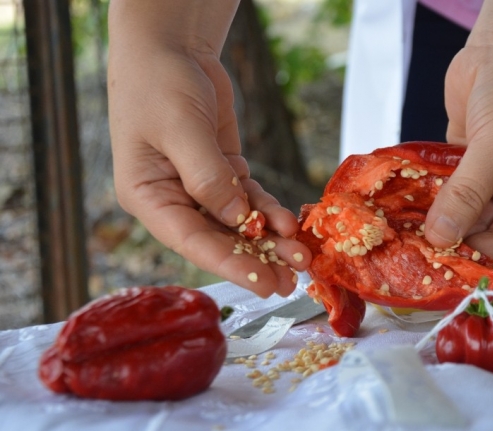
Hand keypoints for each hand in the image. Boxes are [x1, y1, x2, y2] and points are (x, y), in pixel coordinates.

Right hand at [107, 0, 309, 296]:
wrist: (170, 47)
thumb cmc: (158, 82)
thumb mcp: (180, 128)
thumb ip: (208, 176)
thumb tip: (237, 219)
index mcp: (148, 196)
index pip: (191, 241)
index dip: (229, 264)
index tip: (261, 284)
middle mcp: (172, 197)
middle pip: (217, 239)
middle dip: (255, 260)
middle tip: (289, 282)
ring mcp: (199, 186)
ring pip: (237, 223)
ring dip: (269, 240)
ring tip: (300, 258)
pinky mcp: (223, 171)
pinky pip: (249, 199)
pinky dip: (269, 211)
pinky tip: (289, 224)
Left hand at [424, 0, 492, 260]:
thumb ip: (467, 195)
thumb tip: (440, 238)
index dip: (471, 253)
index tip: (431, 254)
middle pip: (478, 232)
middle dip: (445, 234)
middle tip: (404, 243)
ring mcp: (491, 179)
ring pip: (457, 211)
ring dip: (430, 215)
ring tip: (396, 226)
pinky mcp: (467, 162)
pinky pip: (444, 187)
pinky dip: (425, 192)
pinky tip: (400, 201)